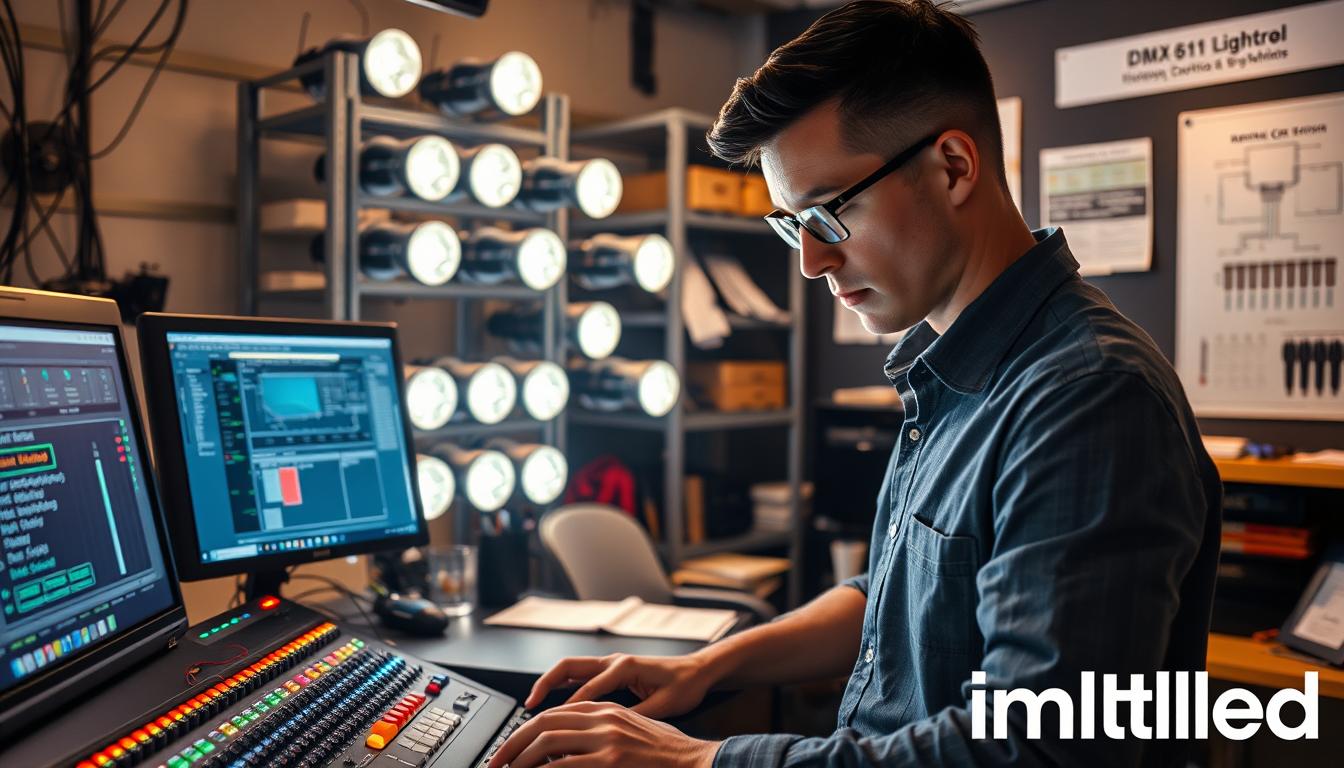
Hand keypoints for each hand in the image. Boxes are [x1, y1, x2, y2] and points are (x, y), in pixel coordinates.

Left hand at [486, 701, 718, 767]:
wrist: (695, 760)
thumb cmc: (667, 752)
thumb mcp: (629, 732)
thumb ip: (597, 734)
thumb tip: (563, 752)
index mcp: (605, 709)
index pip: (554, 713)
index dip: (526, 729)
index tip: (510, 748)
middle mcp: (602, 717)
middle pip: (543, 723)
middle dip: (512, 744)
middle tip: (495, 763)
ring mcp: (606, 738)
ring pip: (547, 741)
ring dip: (520, 759)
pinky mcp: (611, 759)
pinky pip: (564, 765)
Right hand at [524, 653, 715, 718]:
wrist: (699, 670)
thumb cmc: (685, 686)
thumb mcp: (662, 706)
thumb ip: (633, 716)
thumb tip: (606, 732)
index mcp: (624, 667)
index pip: (586, 690)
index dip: (566, 710)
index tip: (550, 727)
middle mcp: (614, 661)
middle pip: (568, 667)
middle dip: (544, 685)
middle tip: (528, 706)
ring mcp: (612, 662)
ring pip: (571, 668)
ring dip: (550, 683)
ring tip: (533, 704)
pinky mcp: (614, 668)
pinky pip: (581, 673)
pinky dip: (564, 684)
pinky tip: (554, 701)